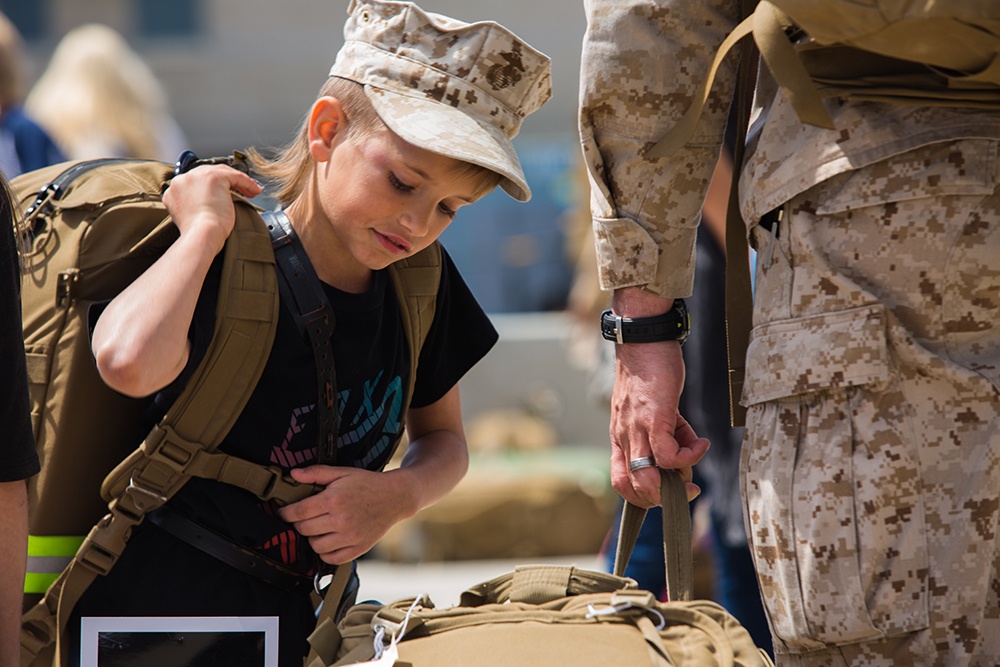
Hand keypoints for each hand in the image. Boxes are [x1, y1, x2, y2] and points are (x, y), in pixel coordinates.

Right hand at [162, 164, 261, 255]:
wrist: (201, 235)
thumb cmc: (199, 235)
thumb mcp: (191, 218)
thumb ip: (194, 207)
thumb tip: (209, 206)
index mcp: (173, 191)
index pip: (195, 183)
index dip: (211, 188)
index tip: (222, 197)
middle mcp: (182, 180)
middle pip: (207, 174)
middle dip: (225, 183)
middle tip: (240, 192)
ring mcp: (196, 176)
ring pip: (221, 173)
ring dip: (237, 181)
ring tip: (249, 192)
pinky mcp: (213, 176)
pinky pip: (234, 175)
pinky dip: (246, 182)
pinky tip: (254, 190)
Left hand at [277, 465, 410, 564]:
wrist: (395, 497)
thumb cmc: (367, 483)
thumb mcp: (342, 472)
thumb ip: (316, 472)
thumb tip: (293, 474)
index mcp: (334, 500)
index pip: (299, 512)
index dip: (286, 513)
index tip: (283, 512)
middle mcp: (341, 520)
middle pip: (304, 529)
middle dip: (298, 523)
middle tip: (302, 517)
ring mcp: (350, 536)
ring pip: (315, 546)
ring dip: (311, 538)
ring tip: (317, 528)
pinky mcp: (358, 548)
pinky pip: (331, 558)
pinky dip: (325, 552)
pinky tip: (328, 540)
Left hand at [610, 339, 707, 507]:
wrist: (643, 340)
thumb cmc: (647, 370)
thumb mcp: (650, 407)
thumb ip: (664, 430)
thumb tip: (684, 449)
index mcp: (621, 436)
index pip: (621, 481)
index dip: (643, 496)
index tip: (667, 492)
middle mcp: (625, 437)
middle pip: (633, 488)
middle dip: (662, 499)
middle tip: (686, 489)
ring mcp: (637, 429)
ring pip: (648, 478)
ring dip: (675, 484)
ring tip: (693, 470)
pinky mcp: (655, 418)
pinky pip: (670, 454)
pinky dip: (689, 457)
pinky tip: (701, 443)